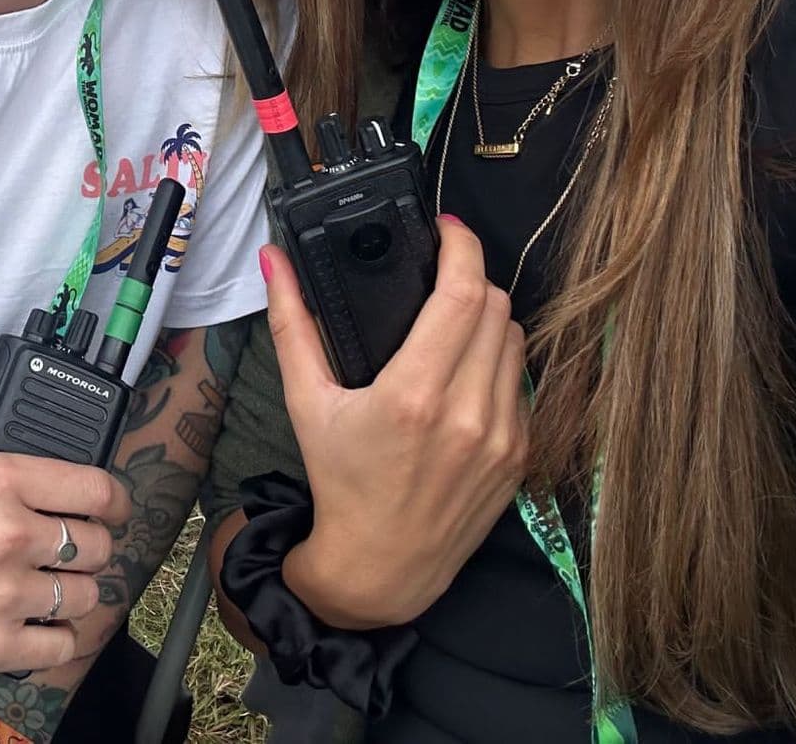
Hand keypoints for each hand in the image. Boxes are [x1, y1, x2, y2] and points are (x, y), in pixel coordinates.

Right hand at [0, 428, 130, 679]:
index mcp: (1, 479)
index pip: (96, 488)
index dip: (115, 499)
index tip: (113, 508)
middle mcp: (13, 534)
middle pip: (97, 545)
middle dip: (92, 546)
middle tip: (74, 550)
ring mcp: (7, 593)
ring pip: (86, 596)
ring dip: (77, 592)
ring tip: (56, 588)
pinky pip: (60, 645)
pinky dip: (59, 637)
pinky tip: (42, 625)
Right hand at [265, 217, 527, 627]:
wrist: (383, 566)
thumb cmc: (342, 482)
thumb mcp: (306, 402)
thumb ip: (291, 324)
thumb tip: (273, 261)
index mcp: (414, 394)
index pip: (463, 294)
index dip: (462, 247)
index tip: (446, 230)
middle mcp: (468, 414)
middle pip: (497, 307)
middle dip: (470, 278)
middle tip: (440, 274)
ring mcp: (502, 437)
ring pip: (515, 340)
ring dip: (488, 319)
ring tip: (453, 322)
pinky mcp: (520, 455)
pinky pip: (522, 382)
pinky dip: (498, 364)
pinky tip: (466, 372)